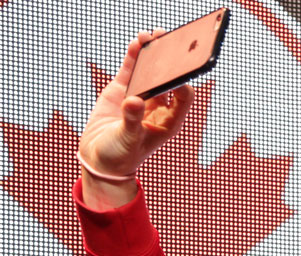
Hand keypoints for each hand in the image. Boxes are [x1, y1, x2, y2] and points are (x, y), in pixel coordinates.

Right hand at [78, 31, 194, 206]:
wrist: (99, 159)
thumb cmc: (120, 157)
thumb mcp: (127, 140)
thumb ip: (131, 121)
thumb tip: (134, 101)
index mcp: (169, 121)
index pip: (184, 97)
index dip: (182, 83)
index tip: (174, 72)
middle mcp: (159, 107)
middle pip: (169, 80)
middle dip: (170, 62)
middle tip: (168, 42)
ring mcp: (141, 97)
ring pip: (150, 71)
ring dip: (151, 54)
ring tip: (150, 35)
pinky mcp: (122, 91)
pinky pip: (132, 70)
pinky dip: (134, 56)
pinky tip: (137, 42)